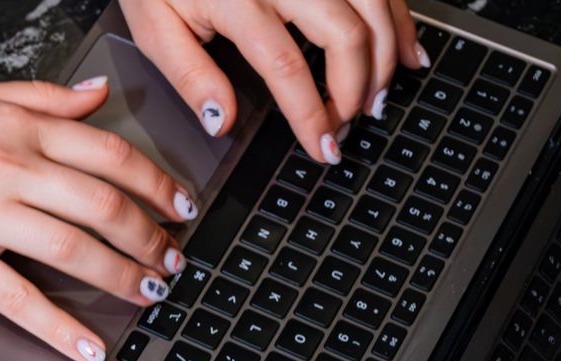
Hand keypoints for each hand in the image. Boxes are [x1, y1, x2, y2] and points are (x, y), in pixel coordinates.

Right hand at [0, 79, 196, 360]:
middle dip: (150, 236)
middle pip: (103, 204)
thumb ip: (40, 98)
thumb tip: (97, 95)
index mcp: (17, 128)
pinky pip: (18, 300)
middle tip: (173, 260)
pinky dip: (60, 328)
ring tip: (147, 294)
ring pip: (72, 249)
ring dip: (121, 276)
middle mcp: (7, 168)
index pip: (108, 154)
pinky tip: (88, 348)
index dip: (156, 182)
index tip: (180, 205)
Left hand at [119, 0, 423, 163]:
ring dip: (385, 56)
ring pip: (374, 5)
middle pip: (345, 34)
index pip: (286, 67)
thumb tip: (222, 122)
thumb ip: (189, 76)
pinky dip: (399, 20)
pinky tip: (404, 53)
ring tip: (377, 100)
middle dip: (355, 89)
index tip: (322, 146)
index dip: (311, 113)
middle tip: (347, 125)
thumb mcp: (155, 26)